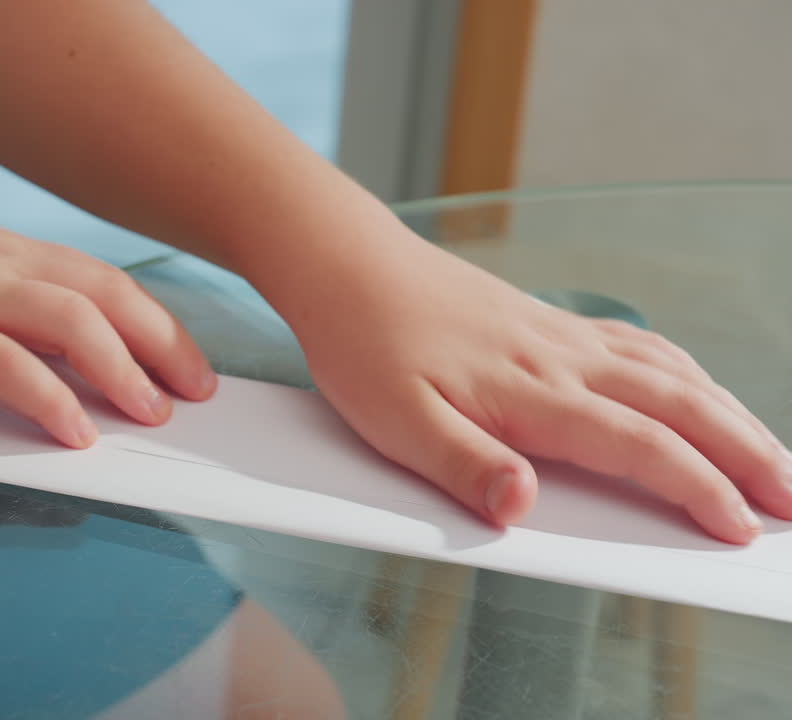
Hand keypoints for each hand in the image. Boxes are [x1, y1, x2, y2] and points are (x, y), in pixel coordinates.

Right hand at [0, 174, 215, 447]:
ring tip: (151, 415)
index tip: (183, 351)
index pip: (93, 274)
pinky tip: (74, 432)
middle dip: (160, 341)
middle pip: (102, 292)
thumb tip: (17, 344)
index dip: (149, 315)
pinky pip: (2, 364)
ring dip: (120, 370)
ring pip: (68, 321)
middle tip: (196, 390)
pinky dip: (48, 398)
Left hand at [272, 222, 790, 543]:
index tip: (738, 530)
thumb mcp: (394, 421)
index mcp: (531, 392)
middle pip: (680, 406)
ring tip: (769, 458)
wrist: (349, 268)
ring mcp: (561, 335)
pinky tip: (696, 388)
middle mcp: (562, 358)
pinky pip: (640, 346)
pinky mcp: (549, 323)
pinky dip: (687, 373)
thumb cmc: (365, 346)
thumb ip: (461, 465)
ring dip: (729, 415)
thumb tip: (521, 504)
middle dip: (747, 456)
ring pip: (671, 374)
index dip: (696, 489)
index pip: (637, 446)